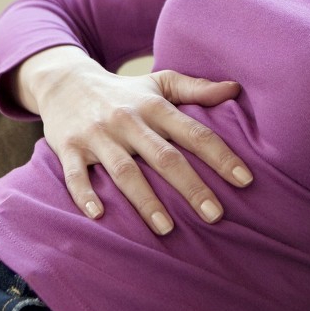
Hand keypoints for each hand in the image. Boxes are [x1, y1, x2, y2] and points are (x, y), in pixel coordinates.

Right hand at [16, 46, 251, 234]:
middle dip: (191, 187)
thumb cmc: (123, 91)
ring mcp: (97, 135)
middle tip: (215, 215)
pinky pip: (75, 174)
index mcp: (154, 106)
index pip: (193, 132)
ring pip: (124, 171)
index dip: (221, 156)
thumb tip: (235, 90)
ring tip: (167, 228)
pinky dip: (85, 195)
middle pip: (164, 157)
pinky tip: (99, 216)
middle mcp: (127, 120)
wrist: (64, 81)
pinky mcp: (68, 148)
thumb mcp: (159, 82)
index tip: (245, 180)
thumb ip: (196, 88)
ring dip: (145, 200)